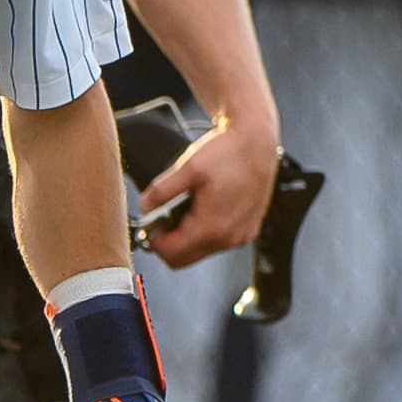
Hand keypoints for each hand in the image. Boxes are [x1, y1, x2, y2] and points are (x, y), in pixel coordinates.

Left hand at [136, 102, 280, 263]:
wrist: (257, 143)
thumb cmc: (227, 153)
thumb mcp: (187, 168)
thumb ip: (161, 191)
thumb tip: (144, 207)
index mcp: (212, 227)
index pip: (172, 253)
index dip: (155, 241)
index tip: (149, 224)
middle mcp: (229, 238)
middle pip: (185, 259)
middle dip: (168, 242)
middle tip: (161, 219)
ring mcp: (240, 236)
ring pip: (201, 252)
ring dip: (187, 237)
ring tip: (184, 208)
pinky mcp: (248, 231)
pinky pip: (219, 243)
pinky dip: (205, 233)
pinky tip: (204, 209)